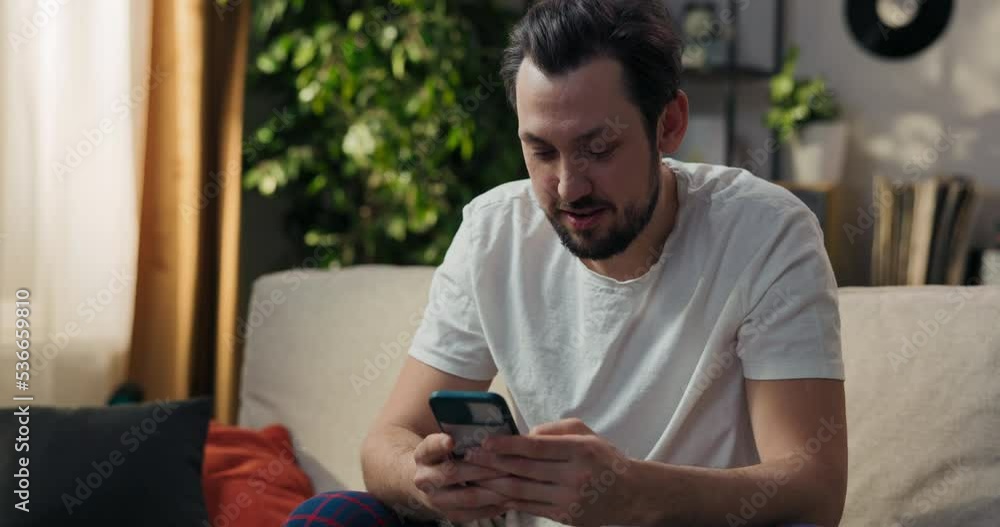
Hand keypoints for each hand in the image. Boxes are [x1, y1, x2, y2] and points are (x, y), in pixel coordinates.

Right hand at [411, 433, 511, 522]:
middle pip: (452, 473)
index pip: (429, 447)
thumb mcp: (445, 440)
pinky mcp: (447, 514)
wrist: (427, 480)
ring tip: (514, 483)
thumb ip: (459, 431)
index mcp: (423, 454)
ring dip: (493, 490)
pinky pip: (472, 513)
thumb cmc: (445, 454)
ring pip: (467, 497)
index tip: (451, 440)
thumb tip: (484, 418)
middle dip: (482, 469)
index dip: (439, 444)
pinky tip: (508, 499)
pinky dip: (492, 507)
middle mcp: (424, 478)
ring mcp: (434, 499)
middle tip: (506, 464)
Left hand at [462, 418, 634, 525]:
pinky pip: (529, 507)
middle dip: (494, 463)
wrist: (630, 494)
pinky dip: (509, 499)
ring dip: (495, 483)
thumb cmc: (603, 458)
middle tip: (471, 456)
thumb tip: (525, 435)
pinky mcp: (564, 516)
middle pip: (525, 470)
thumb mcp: (586, 434)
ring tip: (475, 475)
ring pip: (523, 491)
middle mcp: (575, 476)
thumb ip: (555, 429)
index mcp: (580, 450)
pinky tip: (493, 491)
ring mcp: (569, 500)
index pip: (537, 447)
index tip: (486, 441)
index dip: (508, 445)